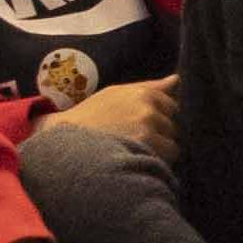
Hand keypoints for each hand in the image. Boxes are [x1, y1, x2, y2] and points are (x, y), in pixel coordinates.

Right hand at [46, 75, 180, 157]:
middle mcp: (147, 107)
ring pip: (171, 144)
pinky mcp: (148, 147)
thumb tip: (176, 79)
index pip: (170, 105)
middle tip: (131, 141)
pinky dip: (155, 163)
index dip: (157, 119)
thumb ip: (149, 88)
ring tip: (130, 153)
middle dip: (158, 134)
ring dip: (157, 151)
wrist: (65, 146)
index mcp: (140, 92)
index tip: (138, 126)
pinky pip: (167, 157)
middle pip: (171, 125)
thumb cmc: (87, 120)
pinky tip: (134, 162)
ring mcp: (148, 127)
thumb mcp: (114, 96)